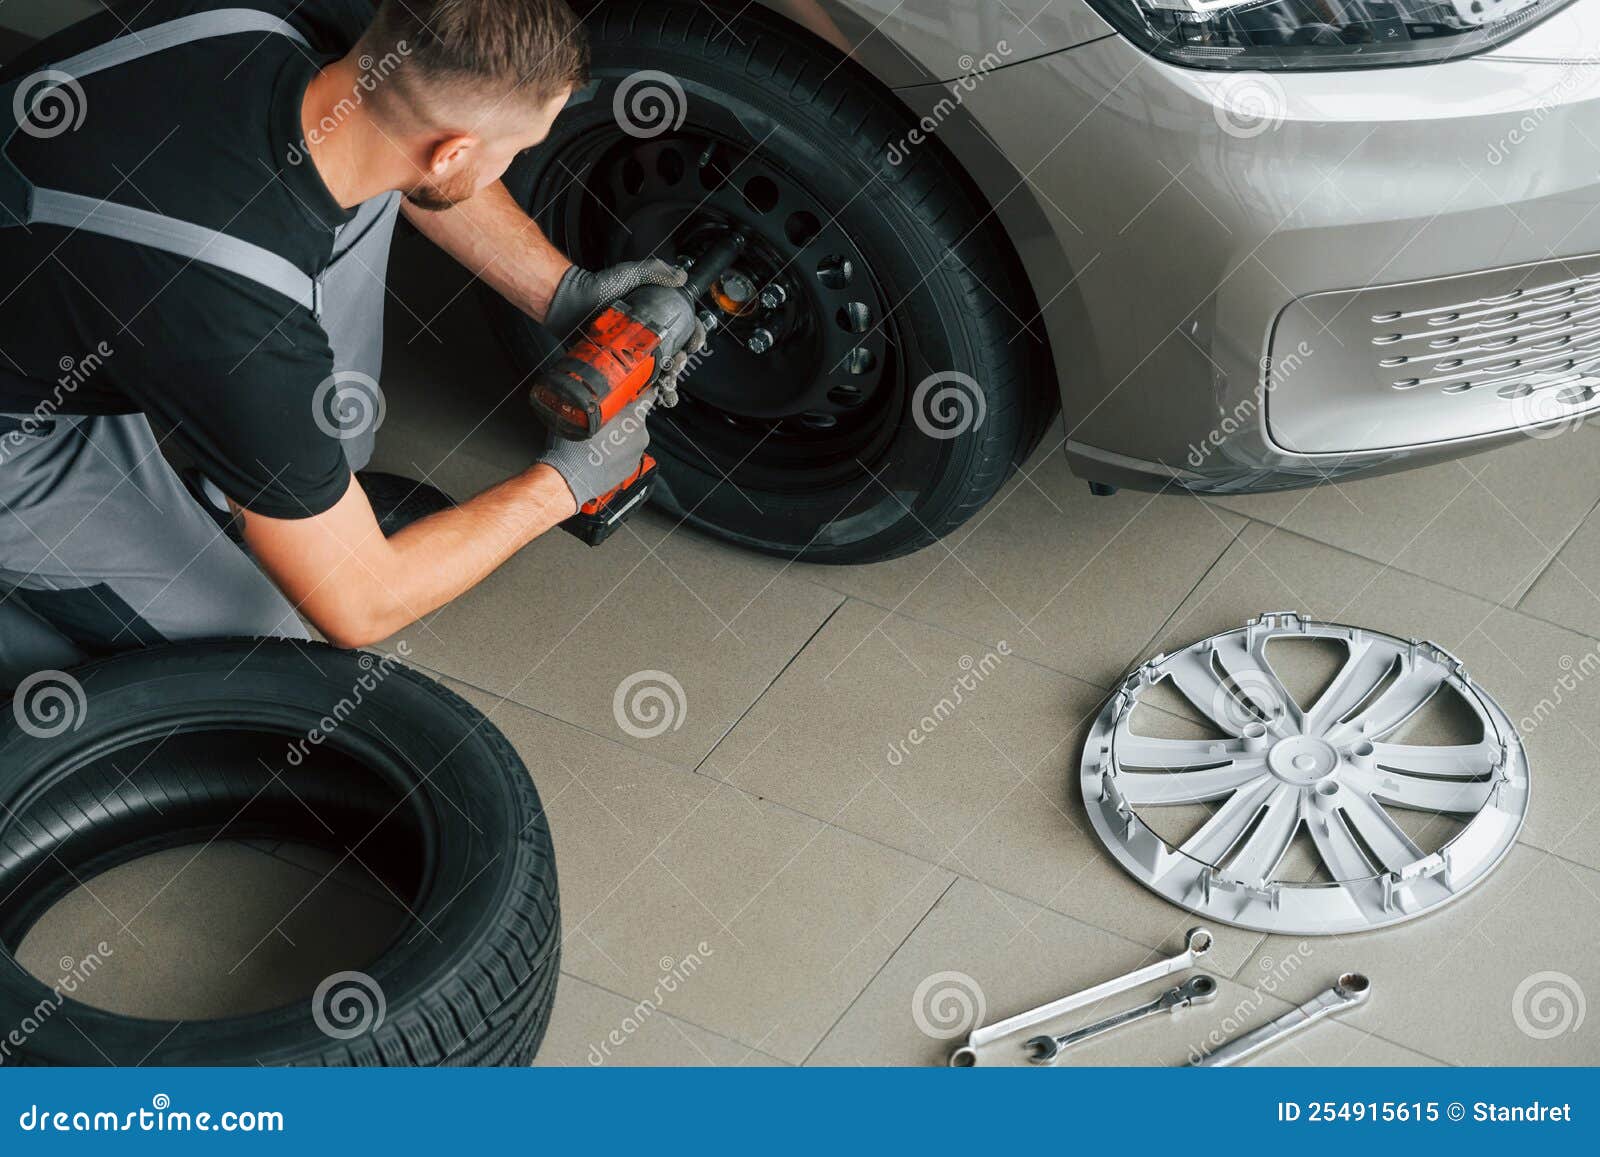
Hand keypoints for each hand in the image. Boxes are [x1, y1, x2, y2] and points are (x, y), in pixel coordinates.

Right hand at [536, 390, 655, 508]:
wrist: (570, 478)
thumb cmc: (574, 447)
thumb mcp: (582, 413)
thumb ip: (597, 400)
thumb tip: (596, 393)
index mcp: (633, 416)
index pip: (648, 394)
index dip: (641, 388)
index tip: (638, 386)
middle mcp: (641, 434)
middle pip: (636, 417)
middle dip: (623, 415)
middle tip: (604, 418)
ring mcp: (637, 453)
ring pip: (631, 436)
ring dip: (620, 434)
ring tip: (599, 438)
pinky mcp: (631, 467)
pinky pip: (626, 453)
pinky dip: (617, 451)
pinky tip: (601, 452)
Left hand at [544, 260, 706, 408]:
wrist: (567, 304)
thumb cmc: (595, 287)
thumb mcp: (628, 274)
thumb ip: (654, 272)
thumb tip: (681, 277)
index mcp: (653, 316)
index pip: (682, 328)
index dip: (693, 337)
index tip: (694, 344)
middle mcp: (645, 334)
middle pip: (674, 353)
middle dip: (681, 363)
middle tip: (678, 363)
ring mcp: (632, 351)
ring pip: (659, 370)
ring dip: (669, 381)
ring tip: (669, 385)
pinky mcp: (618, 365)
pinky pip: (636, 380)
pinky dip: (648, 390)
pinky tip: (655, 394)